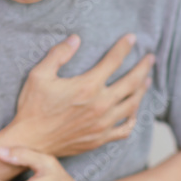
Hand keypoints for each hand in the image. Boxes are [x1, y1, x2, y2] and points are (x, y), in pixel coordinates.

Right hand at [6, 33, 155, 157]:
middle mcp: (100, 105)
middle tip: (151, 58)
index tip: (132, 38)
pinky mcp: (101, 138)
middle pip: (132, 82)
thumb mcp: (39, 75)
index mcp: (87, 86)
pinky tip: (134, 111)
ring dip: (143, 90)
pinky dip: (134, 118)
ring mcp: (103, 124)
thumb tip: (76, 38)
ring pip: (133, 104)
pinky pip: (126, 129)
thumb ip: (58, 54)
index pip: (114, 60)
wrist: (30, 142)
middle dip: (143, 67)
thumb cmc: (32, 108)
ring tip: (147, 79)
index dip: (125, 47)